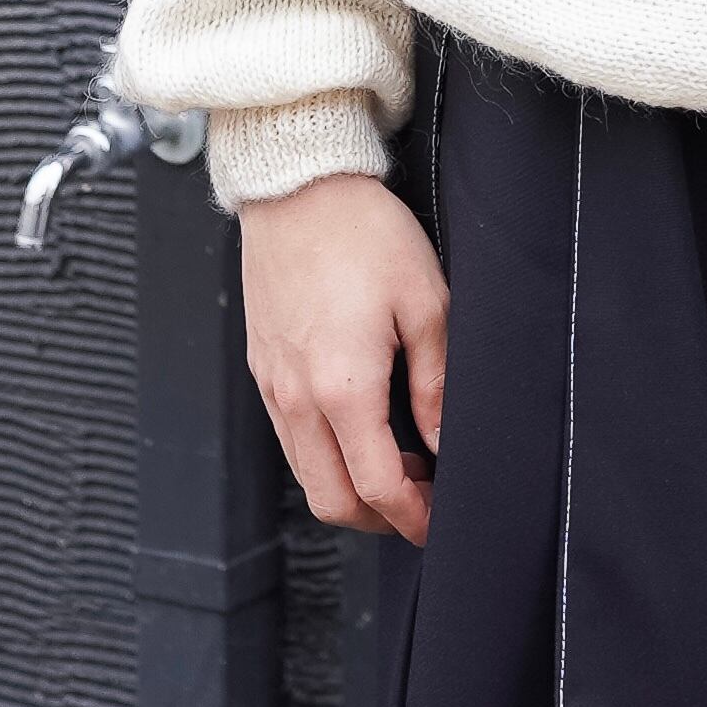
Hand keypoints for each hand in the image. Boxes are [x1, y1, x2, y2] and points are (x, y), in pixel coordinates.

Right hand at [240, 172, 446, 544]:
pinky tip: (360, 428)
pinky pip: (290, 439)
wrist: (298, 185)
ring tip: (399, 463)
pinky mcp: (262, 368)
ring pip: (306, 474)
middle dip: (379, 518)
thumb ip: (436, 381)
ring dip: (351, 488)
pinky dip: (325, 456)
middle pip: (331, 499)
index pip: (376, 487)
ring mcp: (271, 386)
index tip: (438, 521)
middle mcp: (296, 398)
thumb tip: (445, 442)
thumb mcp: (426, 301)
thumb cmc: (364, 233)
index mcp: (341, 387)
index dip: (412, 517)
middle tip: (422, 501)